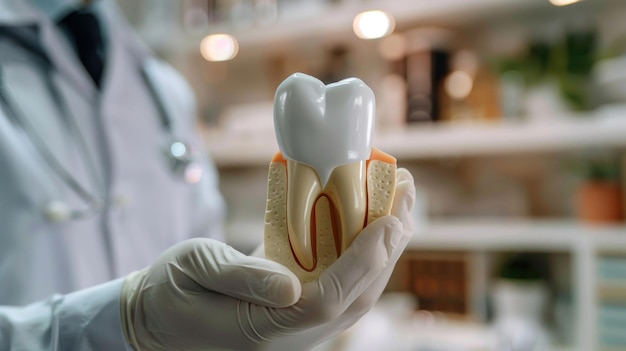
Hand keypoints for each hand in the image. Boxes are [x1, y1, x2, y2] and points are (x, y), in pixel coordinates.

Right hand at [120, 168, 414, 350]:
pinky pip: (339, 285)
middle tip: (405, 195)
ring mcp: (297, 327)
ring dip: (382, 250)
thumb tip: (291, 286)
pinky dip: (359, 255)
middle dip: (388, 247)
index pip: (331, 298)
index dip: (364, 260)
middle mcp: (292, 336)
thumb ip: (242, 279)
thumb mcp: (194, 271)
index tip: (389, 219)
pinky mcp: (295, 312)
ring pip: (355, 293)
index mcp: (266, 329)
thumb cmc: (168, 293)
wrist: (154, 320)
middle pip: (357, 295)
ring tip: (398, 204)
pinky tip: (368, 222)